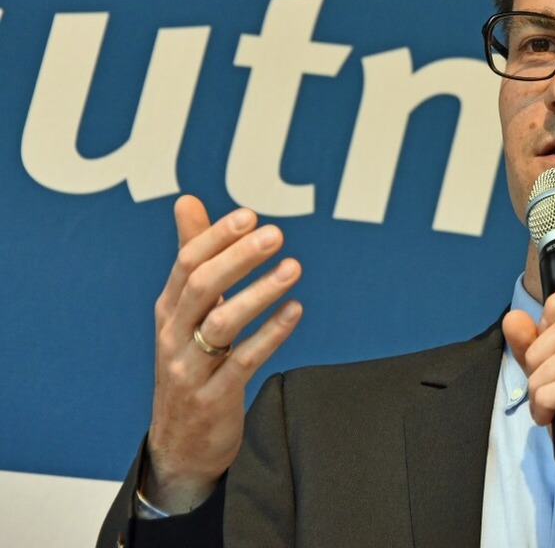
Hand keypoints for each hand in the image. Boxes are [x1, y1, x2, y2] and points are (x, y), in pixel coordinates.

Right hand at [144, 196, 302, 512]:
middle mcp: (173, 335)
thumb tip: (186, 200)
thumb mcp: (184, 313)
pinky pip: (243, 361)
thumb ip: (191, 256)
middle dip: (238, 257)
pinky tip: (295, 310)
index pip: (187, 262)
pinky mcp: (213, 397)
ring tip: (294, 268)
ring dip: (260, 292)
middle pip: (200, 286)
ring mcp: (190, 368)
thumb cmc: (189, 364)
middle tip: (275, 234)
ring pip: (222, 322)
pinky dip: (271, 333)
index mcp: (168, 309)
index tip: (249, 215)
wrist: (180, 445)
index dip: (217, 237)